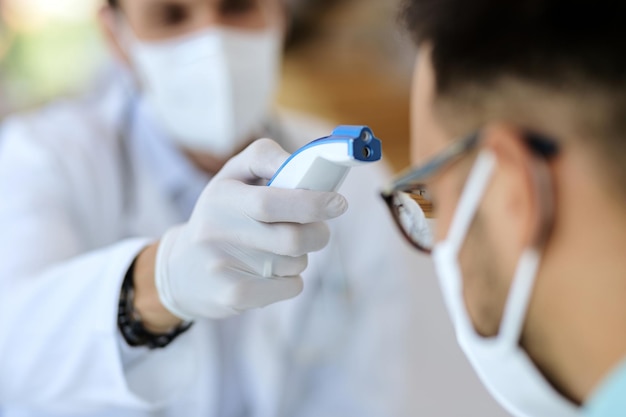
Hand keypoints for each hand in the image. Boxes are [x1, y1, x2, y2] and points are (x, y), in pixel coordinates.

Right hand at [151, 139, 347, 321]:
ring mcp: (223, 267)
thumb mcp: (232, 177)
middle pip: (292, 238)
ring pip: (296, 262)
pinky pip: (291, 287)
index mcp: (221, 196)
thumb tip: (307, 163)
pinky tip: (269, 273)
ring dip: (300, 256)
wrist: (181, 271)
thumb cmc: (221, 216)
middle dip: (318, 233)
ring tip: (277, 250)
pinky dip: (291, 279)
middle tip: (319, 229)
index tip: (338, 202)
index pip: (271, 201)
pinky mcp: (232, 296)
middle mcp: (217, 231)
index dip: (311, 202)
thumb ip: (266, 159)